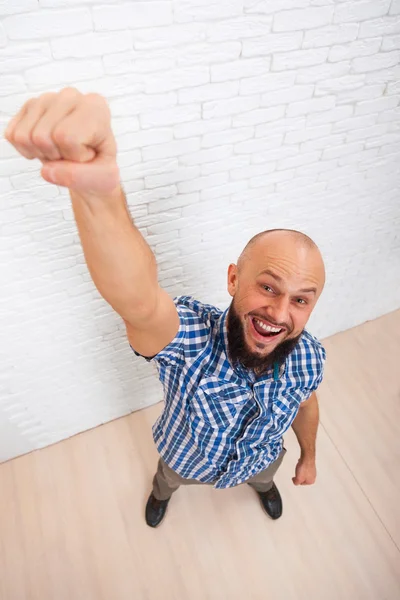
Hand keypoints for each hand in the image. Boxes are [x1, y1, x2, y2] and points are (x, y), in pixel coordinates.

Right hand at [4, 87, 118, 195]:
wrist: (90, 166)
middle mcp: (70, 96)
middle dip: (56, 156)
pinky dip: (27, 150)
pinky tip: (47, 147)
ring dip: (41, 153)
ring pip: (25, 136)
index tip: (89, 154)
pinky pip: (13, 135)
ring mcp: (46, 98)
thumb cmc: (99, 168)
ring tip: (61, 150)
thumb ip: (80, 177)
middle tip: (72, 155)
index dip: (75, 156)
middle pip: (42, 137)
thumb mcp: (103, 179)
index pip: (66, 137)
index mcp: (95, 107)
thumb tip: (47, 170)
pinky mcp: (28, 107)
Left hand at [292, 457, 316, 485]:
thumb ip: (296, 482)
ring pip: (304, 472)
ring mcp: (313, 470)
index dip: (297, 480)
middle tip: (297, 472)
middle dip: (299, 475)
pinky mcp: (311, 465)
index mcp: (311, 481)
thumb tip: (295, 482)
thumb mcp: (298, 479)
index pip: (302, 483)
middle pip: (303, 478)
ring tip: (299, 466)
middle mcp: (313, 476)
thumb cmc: (304, 468)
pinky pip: (305, 467)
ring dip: (300, 470)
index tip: (294, 478)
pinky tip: (300, 463)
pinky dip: (302, 465)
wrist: (307, 458)